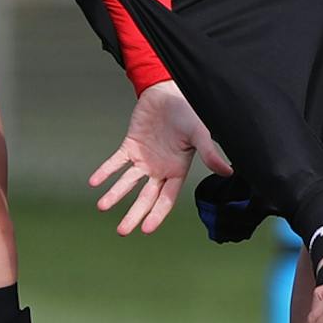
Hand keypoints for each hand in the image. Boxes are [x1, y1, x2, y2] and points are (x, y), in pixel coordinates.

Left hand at [89, 82, 231, 235]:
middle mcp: (159, 169)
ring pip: (127, 182)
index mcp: (177, 171)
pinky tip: (94, 182)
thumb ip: (210, 153)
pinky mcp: (130, 145)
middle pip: (145, 197)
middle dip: (134, 214)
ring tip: (102, 206)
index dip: (156, 214)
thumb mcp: (200, 133)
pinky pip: (115, 162)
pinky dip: (105, 171)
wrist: (170, 91)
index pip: (166, 199)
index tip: (146, 229)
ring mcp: (144, 158)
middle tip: (122, 231)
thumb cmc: (189, 112)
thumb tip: (228, 171)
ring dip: (115, 194)